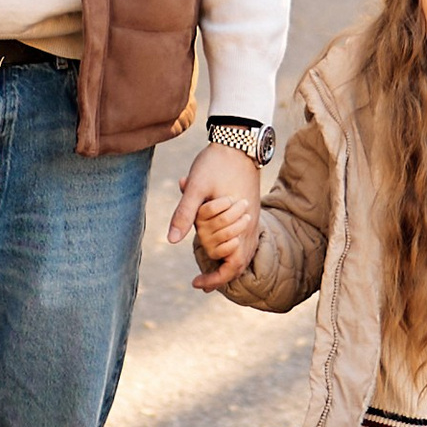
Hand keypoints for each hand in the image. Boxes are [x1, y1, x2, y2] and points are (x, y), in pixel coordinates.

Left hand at [170, 142, 264, 289]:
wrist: (239, 142)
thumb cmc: (215, 163)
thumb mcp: (195, 186)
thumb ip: (184, 213)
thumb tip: (172, 241)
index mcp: (238, 223)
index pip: (231, 265)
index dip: (214, 279)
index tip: (196, 284)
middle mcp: (250, 227)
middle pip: (238, 264)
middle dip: (220, 274)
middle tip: (200, 282)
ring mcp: (254, 221)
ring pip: (245, 254)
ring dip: (227, 264)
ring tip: (211, 270)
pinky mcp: (253, 213)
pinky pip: (246, 241)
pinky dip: (234, 250)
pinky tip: (221, 248)